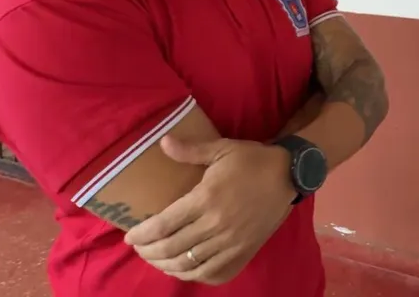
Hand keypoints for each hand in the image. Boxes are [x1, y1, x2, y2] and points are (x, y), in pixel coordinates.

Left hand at [124, 136, 294, 284]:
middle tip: (139, 249)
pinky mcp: (244, 251)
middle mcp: (216, 225)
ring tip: (156, 259)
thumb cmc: (252, 160)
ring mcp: (231, 242)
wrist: (289, 174)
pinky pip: (213, 272)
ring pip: (189, 264)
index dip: (141, 235)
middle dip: (149, 252)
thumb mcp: (222, 149)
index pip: (163, 225)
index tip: (129, 237)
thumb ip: (191, 150)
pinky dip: (194, 275)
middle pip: (172, 249)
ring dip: (166, 266)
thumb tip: (163, 143)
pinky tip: (184, 269)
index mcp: (206, 199)